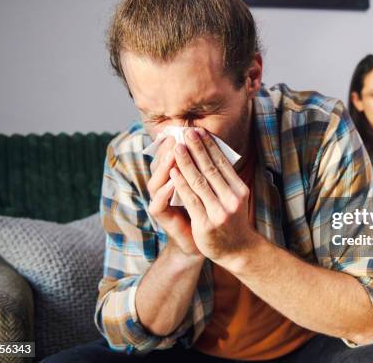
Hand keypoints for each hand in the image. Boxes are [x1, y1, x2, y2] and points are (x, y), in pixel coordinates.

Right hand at [147, 135, 202, 259]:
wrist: (211, 242)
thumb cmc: (210, 211)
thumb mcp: (211, 187)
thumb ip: (207, 169)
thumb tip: (215, 142)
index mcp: (175, 177)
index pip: (172, 156)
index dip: (180, 143)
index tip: (191, 130)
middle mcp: (164, 186)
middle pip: (162, 164)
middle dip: (171, 149)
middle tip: (180, 136)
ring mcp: (160, 201)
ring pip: (156, 181)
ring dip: (165, 166)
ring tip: (175, 153)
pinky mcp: (160, 216)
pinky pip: (159, 202)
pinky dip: (166, 192)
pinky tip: (173, 182)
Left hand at [170, 128, 259, 266]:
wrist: (237, 251)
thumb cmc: (233, 221)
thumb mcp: (235, 199)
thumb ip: (226, 181)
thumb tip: (214, 154)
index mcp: (240, 190)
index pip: (222, 163)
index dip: (210, 146)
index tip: (200, 132)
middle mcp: (231, 199)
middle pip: (211, 168)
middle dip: (197, 148)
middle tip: (187, 131)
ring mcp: (219, 212)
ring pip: (199, 181)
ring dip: (186, 162)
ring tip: (177, 147)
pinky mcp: (205, 223)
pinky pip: (190, 199)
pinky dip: (181, 184)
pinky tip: (173, 172)